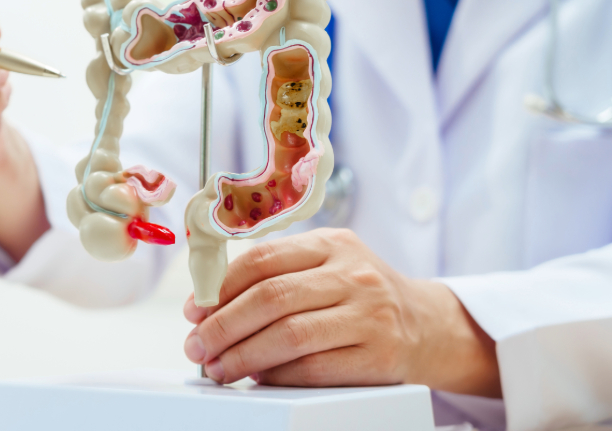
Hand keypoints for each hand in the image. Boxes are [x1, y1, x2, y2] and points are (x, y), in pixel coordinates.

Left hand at [181, 228, 500, 396]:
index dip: (220, 288)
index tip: (194, 311)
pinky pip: (315, 369)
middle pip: (272, 298)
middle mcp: (354, 275)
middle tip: (197, 346)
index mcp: (332, 244)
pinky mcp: (380, 356)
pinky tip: (259, 379)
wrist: (429, 326)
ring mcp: (371, 315)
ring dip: (244, 356)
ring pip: (290, 335)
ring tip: (219, 368)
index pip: (263, 259)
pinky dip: (278, 376)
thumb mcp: (327, 266)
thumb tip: (207, 305)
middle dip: (223, 326)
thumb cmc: (359, 295)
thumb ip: (276, 273)